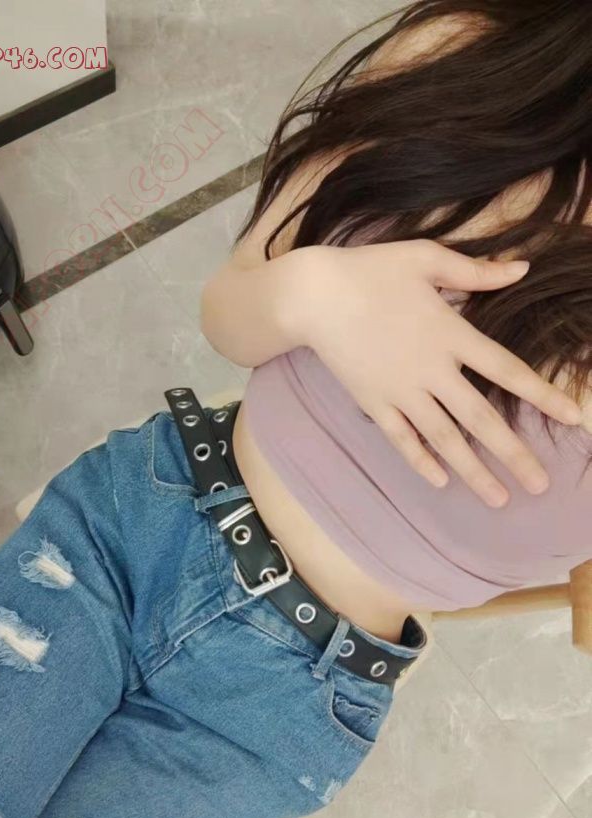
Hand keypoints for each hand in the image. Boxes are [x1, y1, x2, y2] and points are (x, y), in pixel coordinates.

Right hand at [290, 239, 581, 507]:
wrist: (312, 296)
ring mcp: (401, 392)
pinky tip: (440, 481)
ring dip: (474, 471)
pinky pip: (401, 439)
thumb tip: (521, 269)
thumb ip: (476, 271)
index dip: (543, 395)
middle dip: (514, 455)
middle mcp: (431, 371)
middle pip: (481, 420)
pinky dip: (421, 461)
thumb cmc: (370, 271)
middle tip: (539, 486)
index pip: (507, 371)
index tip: (572, 418)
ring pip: (445, 439)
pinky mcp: (373, 403)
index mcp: (451, 334)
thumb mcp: (425, 258)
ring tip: (499, 499)